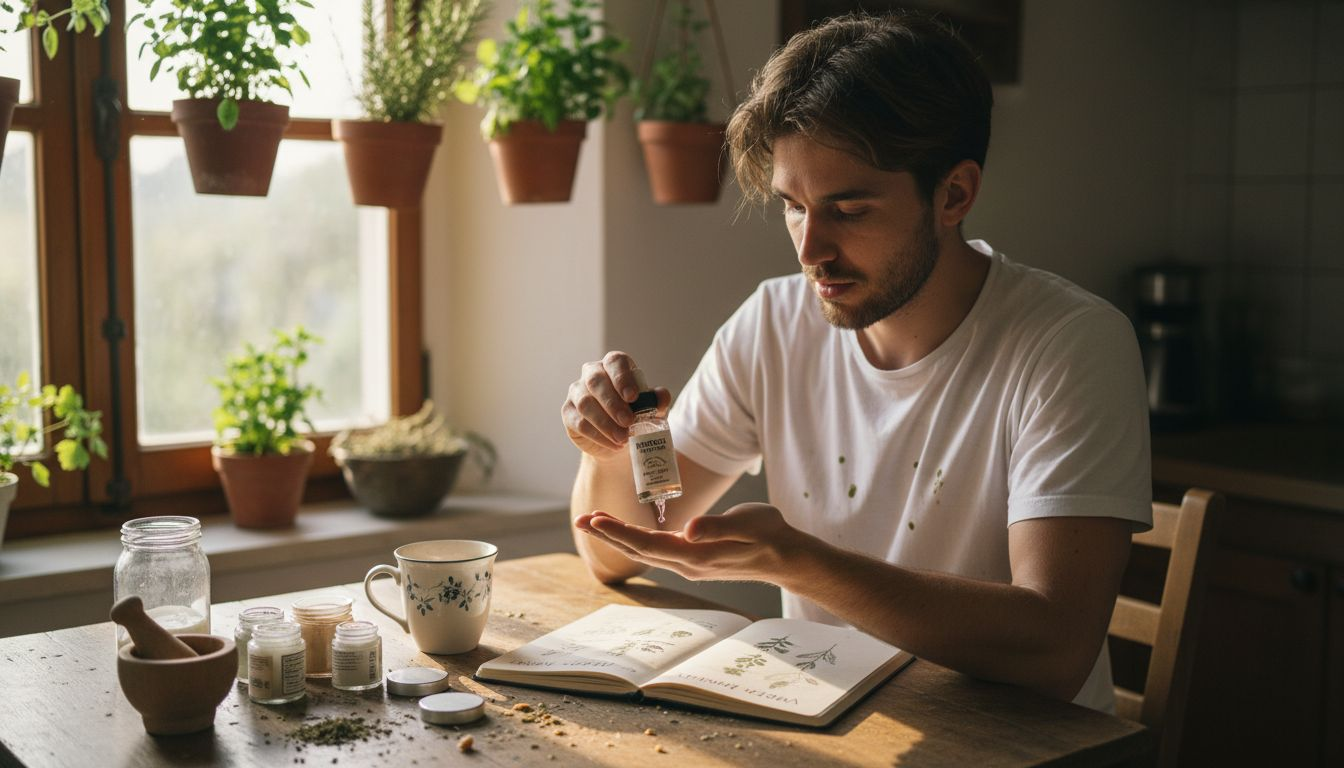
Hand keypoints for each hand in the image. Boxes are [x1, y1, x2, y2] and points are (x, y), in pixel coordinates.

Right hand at [561, 351, 669, 459]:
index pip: (615, 361)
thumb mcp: (652, 409)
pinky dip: (598, 435)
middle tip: (628, 422)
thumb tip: (661, 396)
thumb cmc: (637, 416)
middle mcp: (592, 374)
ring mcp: (577, 392)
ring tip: (623, 438)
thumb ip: (657, 400)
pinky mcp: (568, 413)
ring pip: (586, 403)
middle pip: (596, 381)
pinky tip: (613, 444)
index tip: (633, 397)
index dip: (622, 377)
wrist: (619, 441)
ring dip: (605, 423)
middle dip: (613, 403)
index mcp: (613, 366)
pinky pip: (580, 422)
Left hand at [574, 503, 811, 583]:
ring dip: (618, 537)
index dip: (620, 532)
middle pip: (639, 550)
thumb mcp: (748, 524)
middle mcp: (688, 564)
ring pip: (645, 552)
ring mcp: (690, 564)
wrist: (786, 557)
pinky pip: (656, 551)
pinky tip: (627, 533)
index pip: (648, 544)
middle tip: (580, 519)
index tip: (595, 520)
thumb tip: (688, 529)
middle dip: (609, 534)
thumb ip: (718, 526)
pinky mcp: (694, 559)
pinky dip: (636, 540)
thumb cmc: (770, 535)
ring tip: (595, 522)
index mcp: (696, 555)